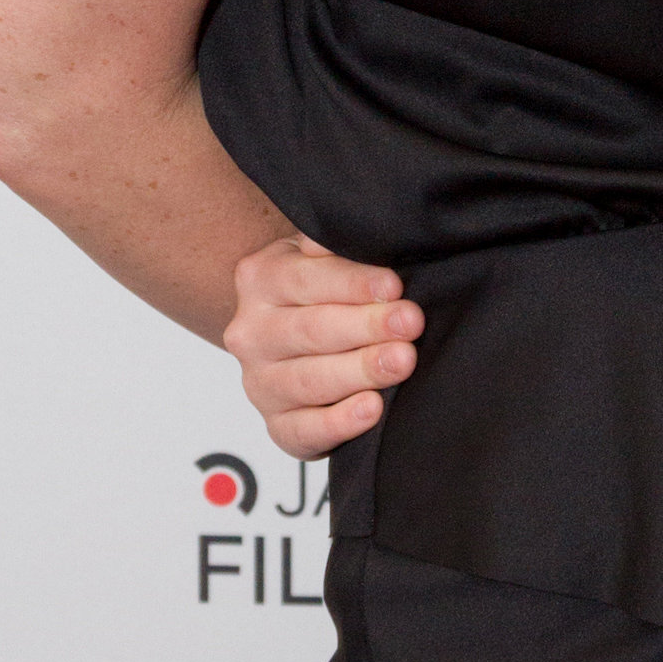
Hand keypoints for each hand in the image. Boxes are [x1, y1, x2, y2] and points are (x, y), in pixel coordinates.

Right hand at [222, 234, 422, 459]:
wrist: (292, 335)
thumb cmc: (322, 289)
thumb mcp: (323, 255)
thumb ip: (337, 246)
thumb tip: (364, 231)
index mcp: (261, 279)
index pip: (307, 279)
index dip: (354, 283)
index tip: (395, 286)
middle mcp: (251, 332)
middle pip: (311, 331)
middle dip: (366, 327)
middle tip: (411, 323)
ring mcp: (260, 382)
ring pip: (310, 380)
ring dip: (360, 371)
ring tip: (403, 361)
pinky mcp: (278, 425)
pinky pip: (304, 430)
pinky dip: (340, 423)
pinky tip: (372, 409)